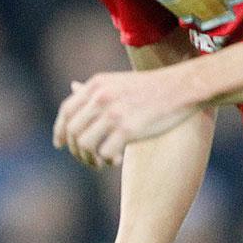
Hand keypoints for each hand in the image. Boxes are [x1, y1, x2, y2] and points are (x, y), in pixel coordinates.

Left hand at [52, 66, 201, 167]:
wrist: (183, 88)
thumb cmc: (151, 87)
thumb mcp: (118, 80)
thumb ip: (94, 88)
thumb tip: (72, 87)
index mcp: (96, 85)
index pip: (66, 112)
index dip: (60, 130)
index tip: (60, 145)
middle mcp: (101, 98)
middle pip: (73, 131)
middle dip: (76, 149)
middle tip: (88, 158)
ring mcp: (114, 113)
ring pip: (84, 144)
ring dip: (90, 158)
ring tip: (101, 162)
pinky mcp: (128, 129)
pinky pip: (104, 153)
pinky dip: (106, 161)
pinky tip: (116, 161)